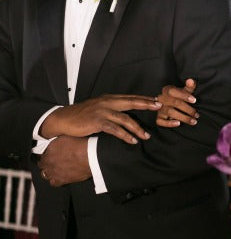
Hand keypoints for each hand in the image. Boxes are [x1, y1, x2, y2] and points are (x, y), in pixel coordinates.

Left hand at [39, 136, 90, 185]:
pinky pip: (53, 183)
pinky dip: (55, 180)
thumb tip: (54, 142)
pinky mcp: (61, 180)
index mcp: (48, 150)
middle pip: (41, 165)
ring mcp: (54, 172)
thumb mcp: (65, 137)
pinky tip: (60, 176)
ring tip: (56, 169)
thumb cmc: (80, 145)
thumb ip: (56, 141)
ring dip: (49, 172)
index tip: (50, 154)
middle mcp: (48, 162)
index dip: (45, 154)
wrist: (90, 156)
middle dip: (46, 163)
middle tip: (53, 161)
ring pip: (44, 174)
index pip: (41, 154)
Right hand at [40, 95, 161, 143]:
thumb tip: (125, 114)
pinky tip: (132, 140)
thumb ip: (111, 109)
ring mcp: (102, 112)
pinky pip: (115, 129)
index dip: (144, 99)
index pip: (130, 97)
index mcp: (109, 99)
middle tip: (159, 107)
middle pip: (131, 102)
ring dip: (137, 128)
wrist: (64, 119)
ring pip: (125, 119)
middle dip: (146, 104)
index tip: (156, 101)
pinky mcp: (97, 122)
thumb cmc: (82, 115)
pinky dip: (125, 135)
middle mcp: (107, 102)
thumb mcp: (99, 108)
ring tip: (146, 136)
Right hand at [156, 78, 198, 127]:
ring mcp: (159, 108)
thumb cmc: (180, 97)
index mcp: (167, 90)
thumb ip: (190, 86)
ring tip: (193, 121)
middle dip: (187, 109)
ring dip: (183, 117)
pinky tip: (178, 123)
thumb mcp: (185, 91)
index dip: (184, 95)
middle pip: (174, 103)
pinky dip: (169, 123)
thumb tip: (191, 81)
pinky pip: (160, 121)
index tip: (194, 100)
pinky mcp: (159, 117)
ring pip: (170, 112)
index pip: (173, 91)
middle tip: (196, 114)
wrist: (173, 106)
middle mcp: (162, 99)